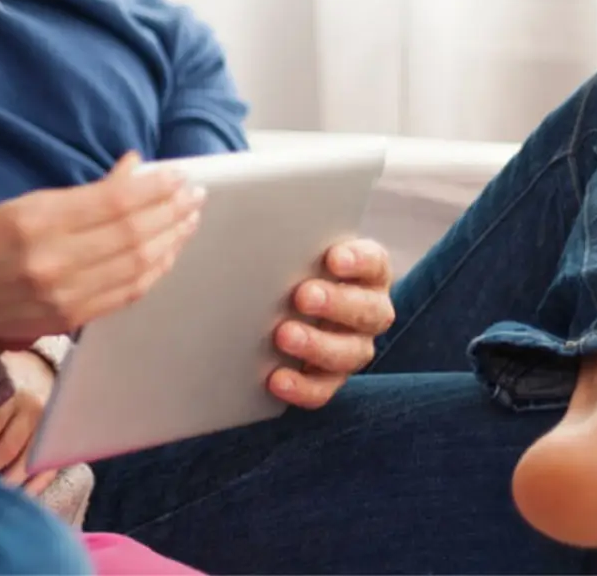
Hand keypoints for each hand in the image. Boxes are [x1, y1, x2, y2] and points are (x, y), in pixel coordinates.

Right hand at [0, 153, 205, 345]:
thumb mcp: (27, 203)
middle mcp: (53, 261)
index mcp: (37, 222)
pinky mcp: (74, 319)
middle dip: (171, 211)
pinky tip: (169, 250)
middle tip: (195, 194)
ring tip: (190, 218)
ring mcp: (66, 295)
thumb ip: (85, 192)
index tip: (178, 175)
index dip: (154, 188)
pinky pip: (129, 292)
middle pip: (132, 234)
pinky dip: (156, 269)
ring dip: (172, 239)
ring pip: (138, 265)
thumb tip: (134, 168)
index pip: (113, 202)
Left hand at [0, 349, 59, 495]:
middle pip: (6, 450)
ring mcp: (47, 431)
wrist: (40, 378)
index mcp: (10, 397)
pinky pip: (45, 475)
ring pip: (26, 466)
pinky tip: (11, 502)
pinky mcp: (58, 449)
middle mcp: (32, 412)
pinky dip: (29, 491)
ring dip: (3, 486)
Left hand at [269, 237, 394, 408]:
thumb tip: (223, 208)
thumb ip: (276, 232)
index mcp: (364, 271)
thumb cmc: (275, 259)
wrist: (260, 300)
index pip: (373, 263)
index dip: (359, 261)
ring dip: (318, 345)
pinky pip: (323, 389)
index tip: (333, 257)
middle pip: (368, 310)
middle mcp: (367, 309)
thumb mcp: (280, 243)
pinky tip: (276, 378)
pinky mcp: (328, 377)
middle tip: (303, 295)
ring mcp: (351, 345)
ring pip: (350, 353)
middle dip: (337, 303)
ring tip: (284, 335)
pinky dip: (302, 387)